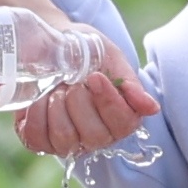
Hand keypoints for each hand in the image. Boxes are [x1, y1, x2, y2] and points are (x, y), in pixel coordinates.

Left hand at [10, 27, 153, 164]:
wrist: (53, 44)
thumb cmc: (88, 53)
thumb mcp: (112, 59)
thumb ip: (131, 84)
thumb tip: (152, 109)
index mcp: (121, 117)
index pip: (123, 124)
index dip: (109, 102)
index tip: (95, 77)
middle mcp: (97, 136)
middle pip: (94, 135)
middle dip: (80, 101)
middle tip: (73, 81)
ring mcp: (68, 142)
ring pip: (65, 138)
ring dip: (57, 106)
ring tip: (57, 86)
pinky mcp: (41, 142)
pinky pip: (37, 138)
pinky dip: (36, 113)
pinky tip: (40, 97)